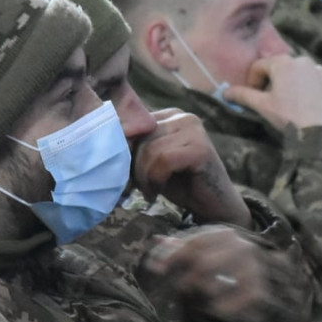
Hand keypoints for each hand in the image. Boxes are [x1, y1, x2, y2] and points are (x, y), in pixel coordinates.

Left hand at [133, 108, 251, 226]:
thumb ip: (135, 147)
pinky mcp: (200, 148)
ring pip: (149, 150)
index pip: (133, 125)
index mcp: (170, 115)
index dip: (125, 152)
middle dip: (134, 167)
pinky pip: (163, 160)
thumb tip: (107, 141)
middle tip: (142, 187)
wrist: (214, 207)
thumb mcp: (150, 161)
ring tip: (151, 190)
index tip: (131, 175)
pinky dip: (156, 180)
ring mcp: (194, 129)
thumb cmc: (181, 185)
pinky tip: (159, 191)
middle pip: (140, 137)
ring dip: (144, 177)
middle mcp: (184, 116)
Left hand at [143, 226, 270, 321]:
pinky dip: (224, 307)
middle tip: (180, 288)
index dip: (172, 256)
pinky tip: (215, 309)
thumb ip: (180, 244)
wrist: (262, 265)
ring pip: (217, 284)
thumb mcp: (203, 244)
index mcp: (222, 233)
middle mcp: (239, 246)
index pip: (193, 243)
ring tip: (201, 293)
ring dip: (204, 291)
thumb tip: (155, 240)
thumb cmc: (222, 254)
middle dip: (187, 279)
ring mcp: (251, 266)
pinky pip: (235, 301)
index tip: (156, 270)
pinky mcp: (258, 287)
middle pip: (204, 264)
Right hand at [227, 55, 321, 131]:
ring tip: (290, 104)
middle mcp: (302, 60)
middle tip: (271, 101)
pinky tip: (306, 105)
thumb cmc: (289, 116)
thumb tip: (224, 92)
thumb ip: (243, 95)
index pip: (258, 66)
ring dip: (290, 84)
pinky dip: (307, 88)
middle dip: (272, 82)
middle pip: (279, 68)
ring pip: (297, 73)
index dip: (252, 81)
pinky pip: (314, 80)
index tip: (253, 97)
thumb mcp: (262, 106)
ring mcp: (319, 70)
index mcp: (283, 62)